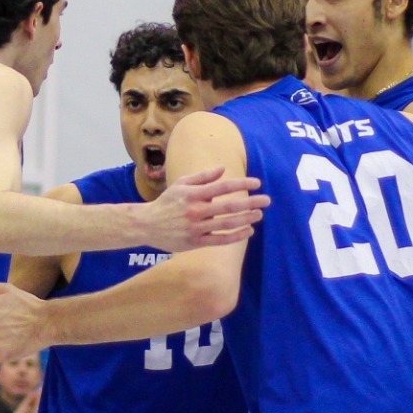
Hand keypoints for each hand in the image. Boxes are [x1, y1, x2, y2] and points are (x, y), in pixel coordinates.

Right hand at [137, 167, 266, 252]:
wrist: (146, 225)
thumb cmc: (166, 203)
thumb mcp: (181, 184)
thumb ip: (202, 177)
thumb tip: (223, 169)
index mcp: (193, 194)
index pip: (222, 187)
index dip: (241, 184)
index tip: (257, 183)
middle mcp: (196, 211)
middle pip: (229, 206)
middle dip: (250, 203)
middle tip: (267, 200)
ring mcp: (196, 228)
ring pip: (226, 224)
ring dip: (246, 219)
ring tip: (259, 215)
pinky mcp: (195, 243)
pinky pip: (220, 240)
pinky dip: (236, 236)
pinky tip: (248, 230)